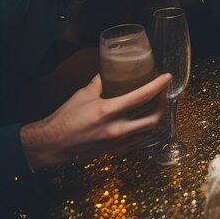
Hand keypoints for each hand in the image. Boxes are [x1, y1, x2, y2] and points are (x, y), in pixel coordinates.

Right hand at [20, 73, 171, 169]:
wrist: (52, 145)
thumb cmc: (66, 118)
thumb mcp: (84, 94)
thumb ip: (100, 80)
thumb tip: (111, 67)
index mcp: (108, 111)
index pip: (142, 97)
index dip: (158, 85)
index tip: (167, 77)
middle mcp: (116, 128)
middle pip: (153, 118)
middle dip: (162, 103)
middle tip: (162, 92)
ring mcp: (117, 142)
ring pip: (148, 131)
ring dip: (155, 116)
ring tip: (155, 104)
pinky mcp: (115, 151)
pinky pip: (138, 141)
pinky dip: (144, 130)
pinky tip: (142, 120)